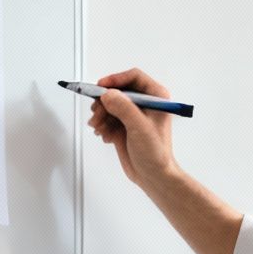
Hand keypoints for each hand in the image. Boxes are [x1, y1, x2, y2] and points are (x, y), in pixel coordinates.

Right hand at [85, 68, 177, 188]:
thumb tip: (107, 95)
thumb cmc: (155, 153)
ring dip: (100, 115)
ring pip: (110, 105)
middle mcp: (144, 103)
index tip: (101, 88)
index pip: (133, 77)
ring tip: (98, 128)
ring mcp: (133, 115)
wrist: (153, 176)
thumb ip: (124, 108)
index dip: (115, 80)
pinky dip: (102, 125)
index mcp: (156, 97)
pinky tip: (104, 136)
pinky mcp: (123, 126)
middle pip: (117, 91)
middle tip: (96, 113)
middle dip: (104, 102)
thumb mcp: (140, 127)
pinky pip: (107, 118)